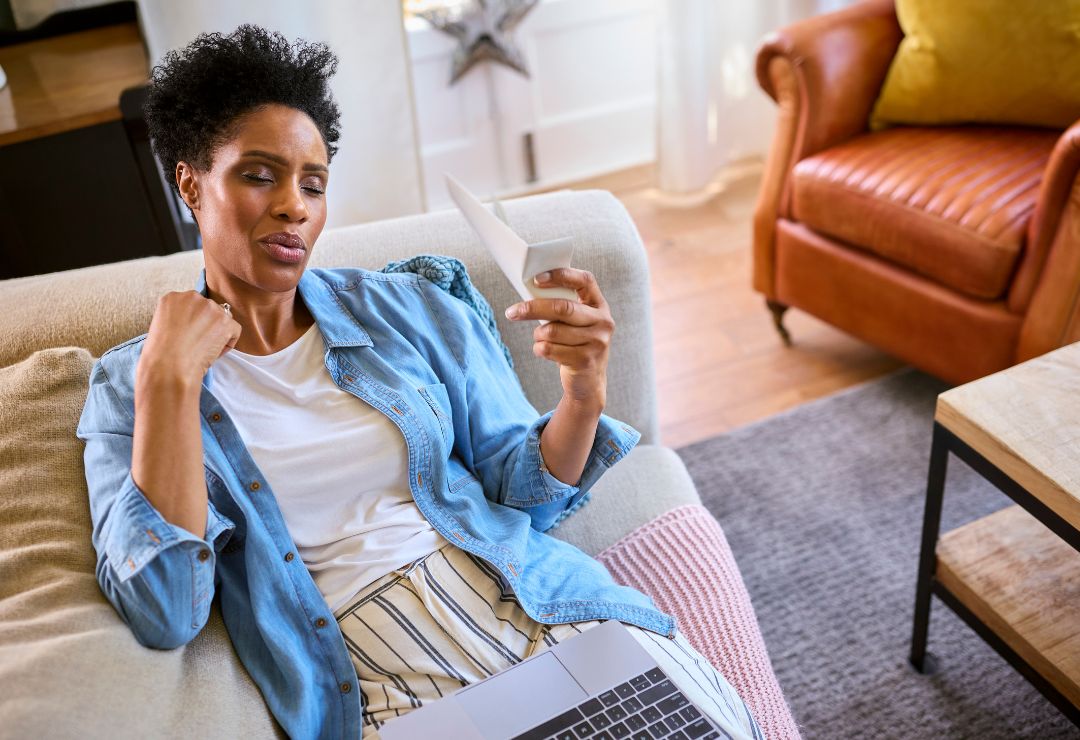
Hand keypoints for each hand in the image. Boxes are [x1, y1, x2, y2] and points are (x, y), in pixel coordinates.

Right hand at [138, 291, 241, 387]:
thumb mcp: (161, 325)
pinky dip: (227, 343)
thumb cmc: (160, 353)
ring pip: (222, 318)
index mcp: (173, 297)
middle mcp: (192, 297)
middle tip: (199, 342)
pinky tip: (213, 353)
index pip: (192, 305)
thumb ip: (177, 317)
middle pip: (209, 309)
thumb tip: (193, 323)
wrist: (168, 366)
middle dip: (207, 324)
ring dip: (218, 332)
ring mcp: (211, 308)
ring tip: (204, 349)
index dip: (193, 322)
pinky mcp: (225, 321)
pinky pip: (234, 330)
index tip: (189, 335)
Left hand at [505, 268, 612, 410]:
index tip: (537, 279)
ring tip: (540, 338)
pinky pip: (550, 350)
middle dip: (533, 308)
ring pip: (553, 331)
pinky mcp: (586, 360)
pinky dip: (540, 349)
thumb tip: (529, 289)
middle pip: (563, 308)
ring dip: (538, 335)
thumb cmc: (575, 344)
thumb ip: (563, 306)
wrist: (589, 382)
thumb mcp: (576, 322)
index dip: (561, 276)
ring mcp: (597, 342)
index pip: (585, 280)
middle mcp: (603, 321)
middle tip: (512, 312)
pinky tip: (544, 351)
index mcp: (599, 305)